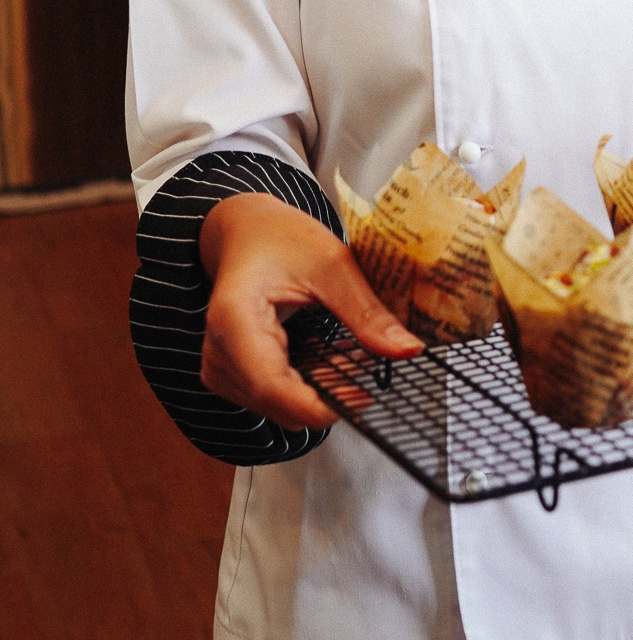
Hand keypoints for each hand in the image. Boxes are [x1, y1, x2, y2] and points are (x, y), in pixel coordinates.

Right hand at [199, 193, 421, 430]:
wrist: (248, 232)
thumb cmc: (280, 238)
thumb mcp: (333, 264)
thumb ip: (367, 312)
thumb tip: (408, 350)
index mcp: (234, 317)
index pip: (271, 386)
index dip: (319, 404)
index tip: (361, 398)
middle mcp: (218, 349)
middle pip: (277, 403)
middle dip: (328, 395)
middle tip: (365, 366)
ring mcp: (218, 365)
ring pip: (277, 407)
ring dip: (318, 391)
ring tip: (347, 356)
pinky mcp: (230, 374)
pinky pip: (272, 398)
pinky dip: (305, 387)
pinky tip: (327, 361)